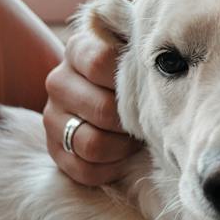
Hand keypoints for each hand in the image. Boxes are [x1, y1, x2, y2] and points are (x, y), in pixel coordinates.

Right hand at [43, 30, 141, 184]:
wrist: (104, 95)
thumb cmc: (131, 74)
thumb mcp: (135, 54)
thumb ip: (143, 56)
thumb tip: (167, 72)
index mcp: (79, 50)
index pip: (100, 63)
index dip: (130, 81)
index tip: (149, 87)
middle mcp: (58, 82)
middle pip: (102, 110)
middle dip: (133, 121)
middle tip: (149, 120)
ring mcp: (52, 117)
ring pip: (92, 144)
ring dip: (123, 148)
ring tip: (136, 139)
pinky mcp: (55, 149)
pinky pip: (85, 170)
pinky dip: (111, 169)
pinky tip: (123, 157)